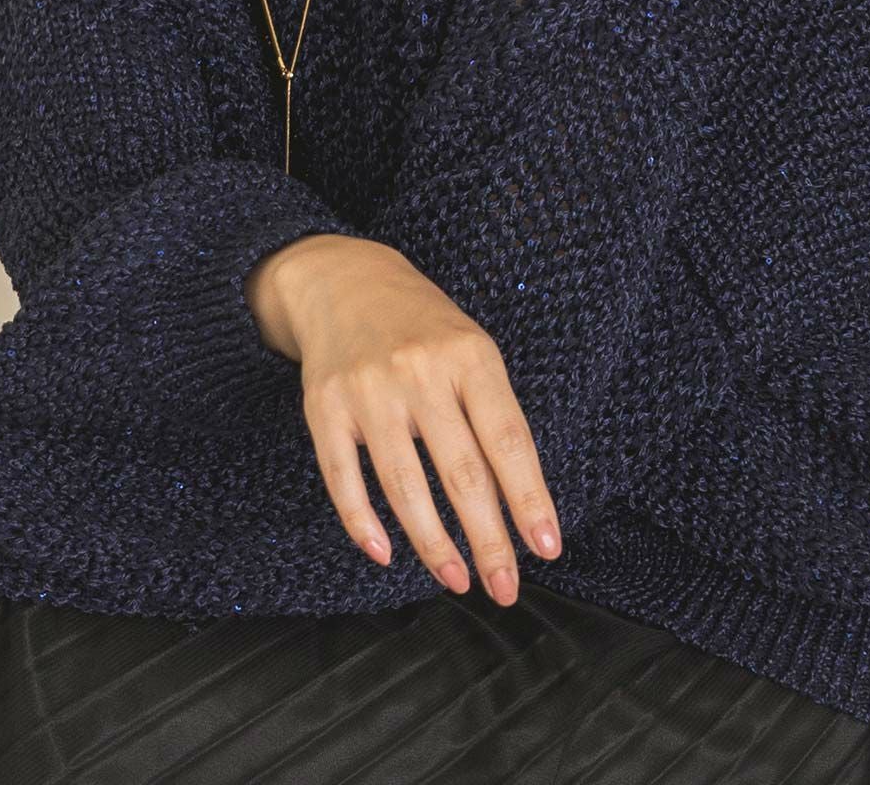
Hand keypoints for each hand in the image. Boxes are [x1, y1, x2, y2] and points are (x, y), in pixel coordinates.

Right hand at [245, 233, 561, 606]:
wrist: (345, 281)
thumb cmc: (424, 327)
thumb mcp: (472, 351)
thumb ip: (493, 415)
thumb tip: (518, 503)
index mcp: (469, 356)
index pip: (508, 440)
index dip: (529, 499)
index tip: (545, 548)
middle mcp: (420, 370)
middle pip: (462, 473)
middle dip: (488, 540)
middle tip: (504, 587)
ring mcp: (368, 390)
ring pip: (404, 486)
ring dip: (433, 544)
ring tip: (457, 578)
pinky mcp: (324, 408)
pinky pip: (344, 479)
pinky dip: (363, 524)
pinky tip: (386, 554)